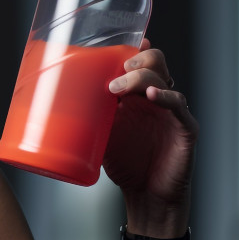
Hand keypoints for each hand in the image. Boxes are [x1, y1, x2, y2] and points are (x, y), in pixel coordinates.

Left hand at [102, 39, 197, 232]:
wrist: (145, 196)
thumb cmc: (125, 164)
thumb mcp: (102, 134)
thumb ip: (90, 114)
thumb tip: (53, 100)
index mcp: (137, 95)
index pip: (140, 62)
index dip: (133, 49)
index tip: (118, 43)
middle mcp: (156, 98)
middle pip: (154, 63)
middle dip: (136, 59)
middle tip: (115, 70)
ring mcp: (171, 111)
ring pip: (163, 79)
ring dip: (140, 77)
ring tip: (119, 85)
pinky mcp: (185, 128)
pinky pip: (178, 106)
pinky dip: (165, 97)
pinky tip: (150, 95)